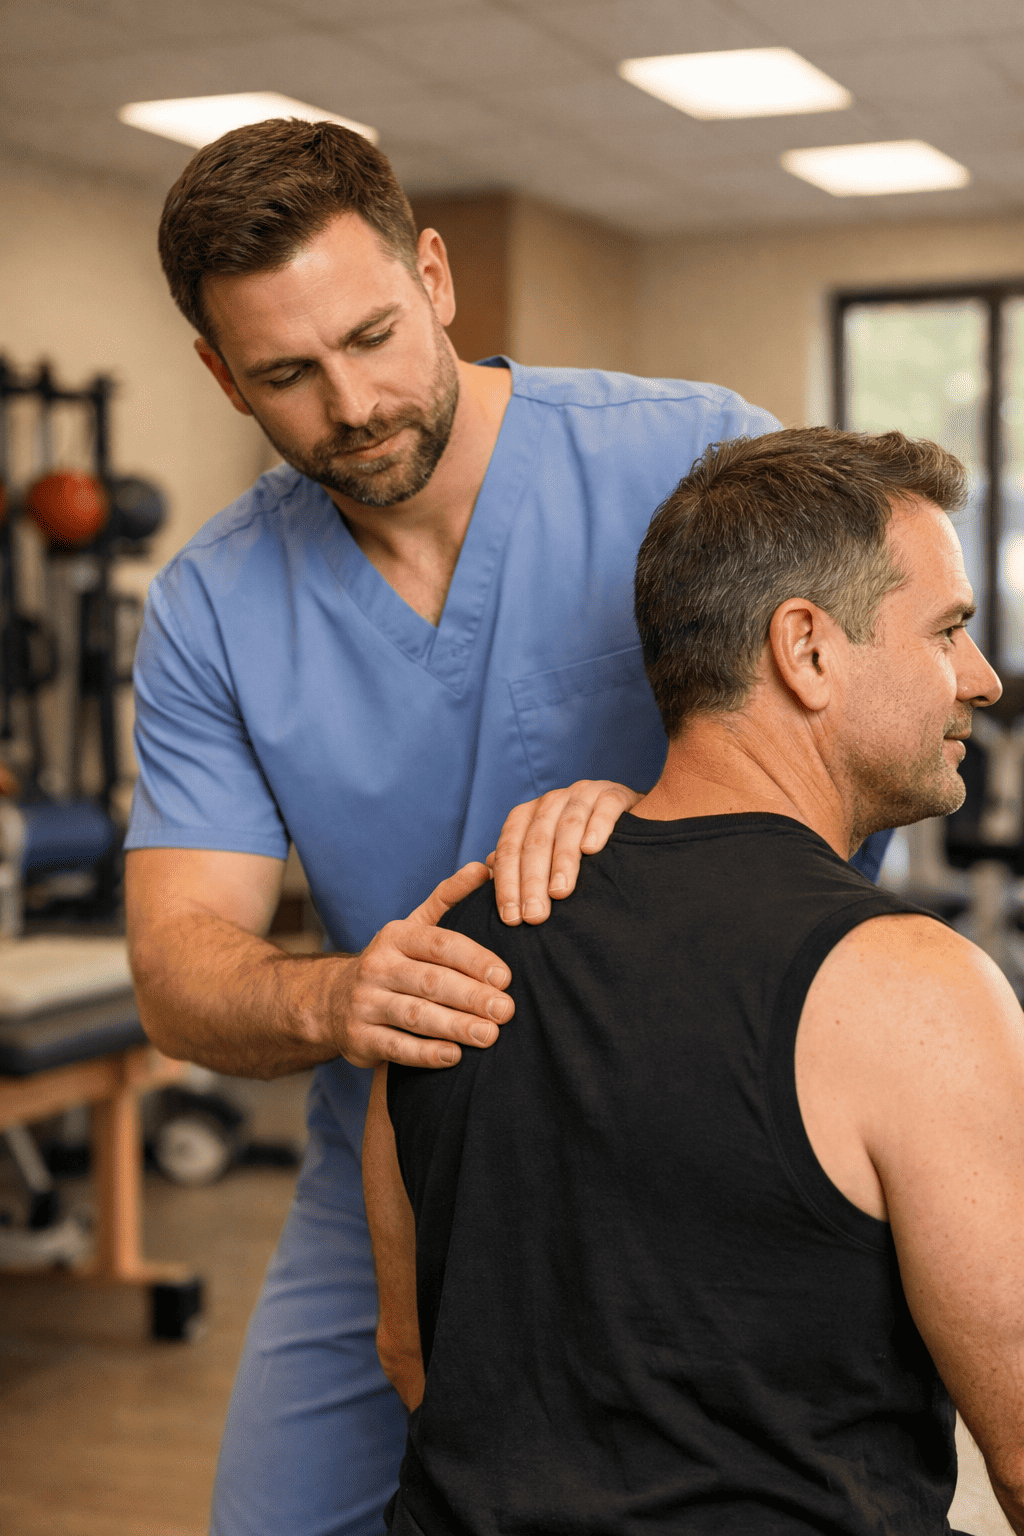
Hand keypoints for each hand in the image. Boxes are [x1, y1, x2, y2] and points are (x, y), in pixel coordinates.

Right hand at [334, 862, 513, 1069]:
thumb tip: (486, 866)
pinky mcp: (358, 1038)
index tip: (506, 977)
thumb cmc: (393, 962)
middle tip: (506, 1010)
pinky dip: (426, 1054)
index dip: (474, 959)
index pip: (440, 944)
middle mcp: (377, 966)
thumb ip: (449, 897)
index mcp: (396, 936)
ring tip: (489, 1036)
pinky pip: (396, 1047)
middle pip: (430, 981)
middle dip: (471, 996)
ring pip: (415, 1015)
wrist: (332, 1000)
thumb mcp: (415, 926)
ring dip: (454, 1026)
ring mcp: (365, 1003)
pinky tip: (455, 1057)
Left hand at [488, 780, 641, 925]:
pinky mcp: (613, 794)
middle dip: (532, 881)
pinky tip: (592, 850)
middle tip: (535, 916)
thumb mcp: (543, 850)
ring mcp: (582, 794)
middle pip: (536, 841)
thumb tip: (489, 875)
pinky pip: (604, 809)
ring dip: (562, 861)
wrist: (623, 815)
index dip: (507, 883)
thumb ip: (516, 861)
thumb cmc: (574, 842)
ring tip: (560, 892)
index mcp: (528, 815)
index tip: (511, 918)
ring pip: (567, 827)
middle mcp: (551, 801)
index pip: (510, 848)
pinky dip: (597, 828)